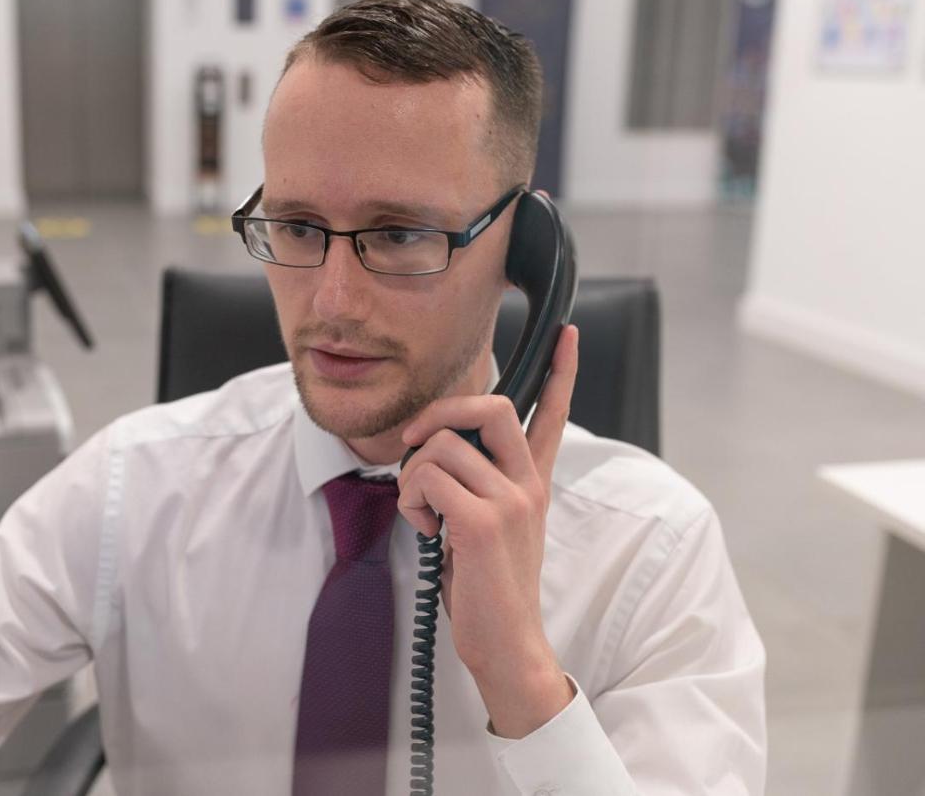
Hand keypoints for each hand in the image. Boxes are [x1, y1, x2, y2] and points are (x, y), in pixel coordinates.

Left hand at [397, 324, 578, 737]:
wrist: (506, 643)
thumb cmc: (487, 586)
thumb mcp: (488, 525)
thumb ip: (478, 484)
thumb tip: (436, 450)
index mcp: (533, 482)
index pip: (553, 415)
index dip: (561, 372)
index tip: (567, 334)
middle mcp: (528, 485)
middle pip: (492, 406)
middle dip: (440, 413)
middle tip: (415, 442)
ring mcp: (510, 502)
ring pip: (440, 447)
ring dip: (411, 478)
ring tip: (423, 514)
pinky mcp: (481, 523)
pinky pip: (427, 478)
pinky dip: (410, 501)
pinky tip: (426, 531)